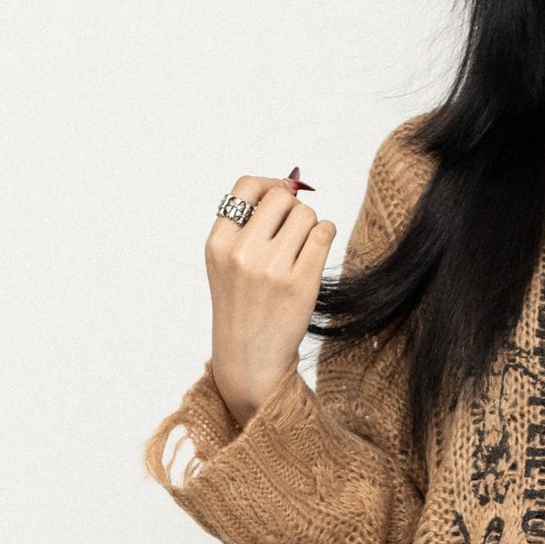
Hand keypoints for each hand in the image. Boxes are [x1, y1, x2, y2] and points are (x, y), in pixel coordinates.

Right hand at [207, 176, 337, 429]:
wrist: (249, 361)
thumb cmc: (243, 307)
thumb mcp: (226, 263)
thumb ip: (247, 225)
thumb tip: (290, 182)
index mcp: (218, 243)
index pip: (246, 186)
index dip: (270, 184)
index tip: (282, 196)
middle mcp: (241, 252)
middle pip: (281, 197)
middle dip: (293, 209)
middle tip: (293, 233)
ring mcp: (271, 268)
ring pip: (306, 214)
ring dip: (311, 225)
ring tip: (302, 250)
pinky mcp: (300, 283)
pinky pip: (324, 233)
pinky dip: (326, 235)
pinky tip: (317, 251)